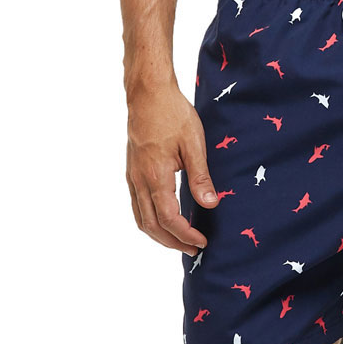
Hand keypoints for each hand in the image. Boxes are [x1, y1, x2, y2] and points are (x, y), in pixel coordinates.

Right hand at [126, 84, 218, 254]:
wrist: (148, 93)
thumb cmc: (173, 114)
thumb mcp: (194, 143)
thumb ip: (201, 176)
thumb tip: (210, 204)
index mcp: (155, 175)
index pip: (169, 218)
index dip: (185, 234)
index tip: (202, 242)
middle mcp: (138, 180)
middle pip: (151, 225)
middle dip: (173, 242)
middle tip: (194, 249)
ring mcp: (132, 177)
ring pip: (140, 218)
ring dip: (159, 235)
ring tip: (180, 241)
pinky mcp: (131, 172)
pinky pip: (137, 206)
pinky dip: (150, 221)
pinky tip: (165, 220)